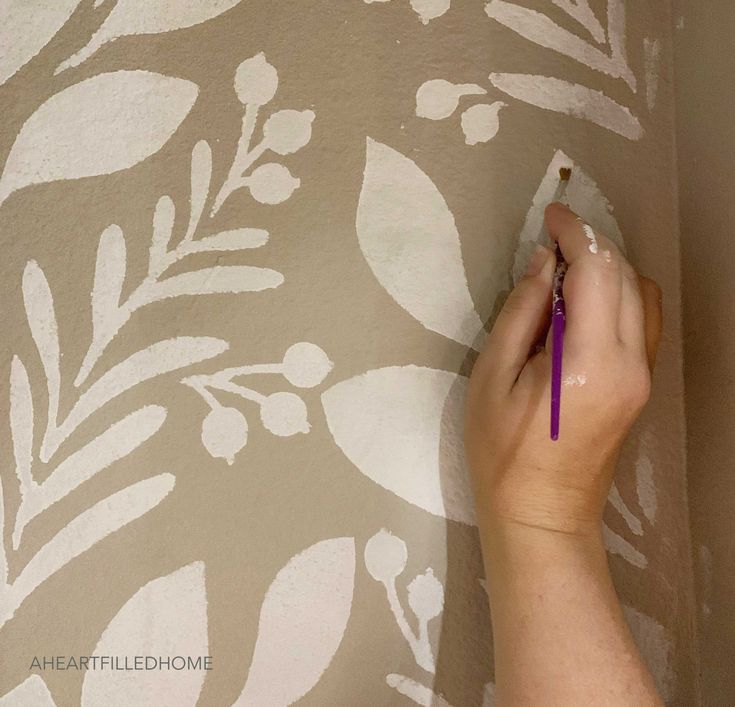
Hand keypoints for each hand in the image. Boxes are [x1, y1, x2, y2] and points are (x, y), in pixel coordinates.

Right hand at [465, 202, 662, 536]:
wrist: (541, 513)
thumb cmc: (502, 453)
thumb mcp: (492, 379)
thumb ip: (520, 313)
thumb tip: (542, 263)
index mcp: (588, 362)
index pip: (595, 272)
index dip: (574, 233)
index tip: (550, 214)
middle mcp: (629, 363)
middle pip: (624, 276)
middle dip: (590, 245)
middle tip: (550, 238)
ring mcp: (642, 375)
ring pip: (641, 294)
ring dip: (608, 267)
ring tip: (565, 267)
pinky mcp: (641, 385)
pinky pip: (642, 321)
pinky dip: (619, 294)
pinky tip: (584, 300)